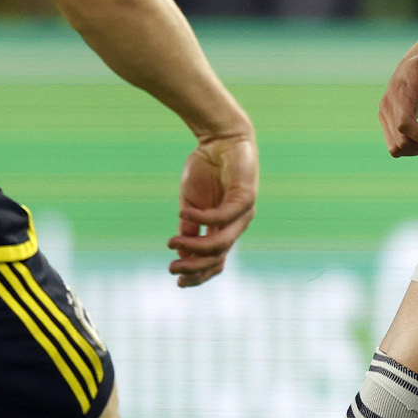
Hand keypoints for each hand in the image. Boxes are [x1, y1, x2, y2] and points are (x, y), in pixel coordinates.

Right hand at [167, 131, 258, 286]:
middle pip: (218, 258)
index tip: (175, 279)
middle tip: (172, 269)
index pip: (215, 261)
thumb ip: (189, 227)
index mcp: (224, 228)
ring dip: (196, 247)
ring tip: (173, 244)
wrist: (221, 139)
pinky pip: (222, 217)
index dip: (197, 274)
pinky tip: (184, 213)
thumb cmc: (206, 169)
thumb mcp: (191, 203)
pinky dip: (201, 218)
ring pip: (222, 242)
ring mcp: (243, 213)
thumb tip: (182, 254)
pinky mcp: (245, 197)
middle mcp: (236, 225)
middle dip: (194, 267)